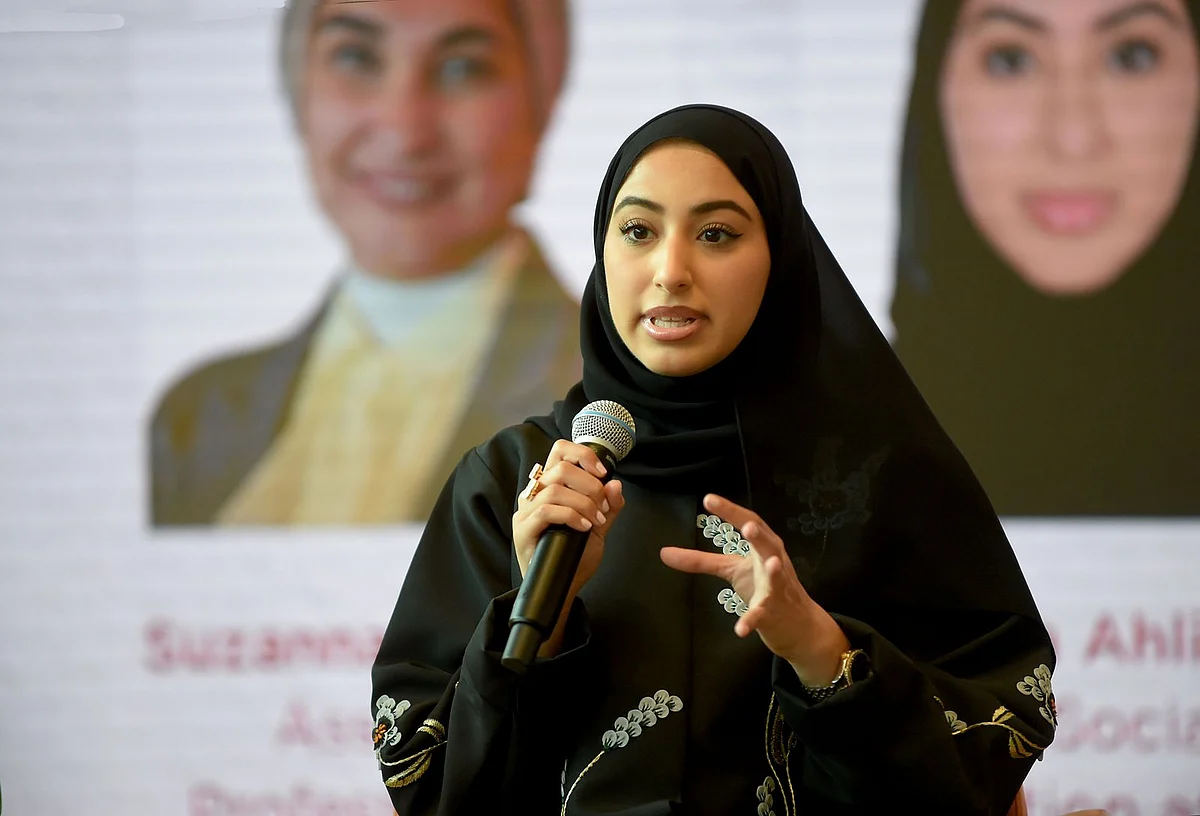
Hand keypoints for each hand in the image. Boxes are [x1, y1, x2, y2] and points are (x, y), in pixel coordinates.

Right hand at [512, 439, 624, 655]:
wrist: (562, 587)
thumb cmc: (574, 555)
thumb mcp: (599, 526)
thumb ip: (609, 506)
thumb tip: (615, 484)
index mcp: (550, 485)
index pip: (560, 451)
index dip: (583, 455)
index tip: (603, 473)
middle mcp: (534, 493)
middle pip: (561, 468)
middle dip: (590, 485)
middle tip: (602, 507)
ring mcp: (525, 511)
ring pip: (555, 489)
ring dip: (583, 503)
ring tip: (595, 521)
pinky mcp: (522, 529)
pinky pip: (546, 510)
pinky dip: (571, 516)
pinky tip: (584, 527)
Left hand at [659, 494, 848, 685]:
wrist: (798, 625)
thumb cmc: (764, 588)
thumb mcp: (732, 570)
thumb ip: (700, 560)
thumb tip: (663, 552)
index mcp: (763, 548)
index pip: (749, 522)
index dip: (731, 511)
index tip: (709, 499)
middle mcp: (774, 563)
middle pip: (769, 545)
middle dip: (760, 535)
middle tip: (747, 526)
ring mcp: (777, 589)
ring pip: (778, 578)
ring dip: (775, 570)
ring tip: (772, 563)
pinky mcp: (774, 613)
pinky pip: (763, 616)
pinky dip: (752, 621)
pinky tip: (740, 629)